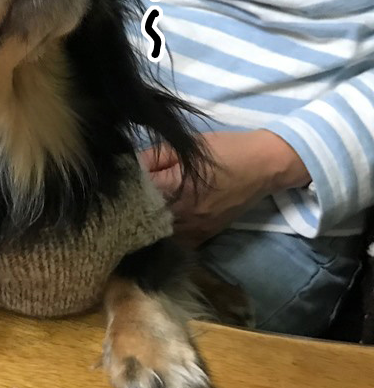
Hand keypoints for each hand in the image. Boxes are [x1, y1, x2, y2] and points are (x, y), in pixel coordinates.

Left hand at [139, 129, 310, 248]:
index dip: (126, 185)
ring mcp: (194, 230)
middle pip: (142, 217)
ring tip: (140, 208)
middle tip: (126, 194)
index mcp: (174, 189)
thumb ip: (153, 158)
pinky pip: (176, 242)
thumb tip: (129, 167)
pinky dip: (165, 234)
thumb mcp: (185, 145)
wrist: (264, 166)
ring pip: (156, 234)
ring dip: (146, 222)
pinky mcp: (204, 237)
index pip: (135, 193)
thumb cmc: (224, 150)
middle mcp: (181, 216)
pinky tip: (160, 221)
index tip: (122, 178)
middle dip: (132, 206)